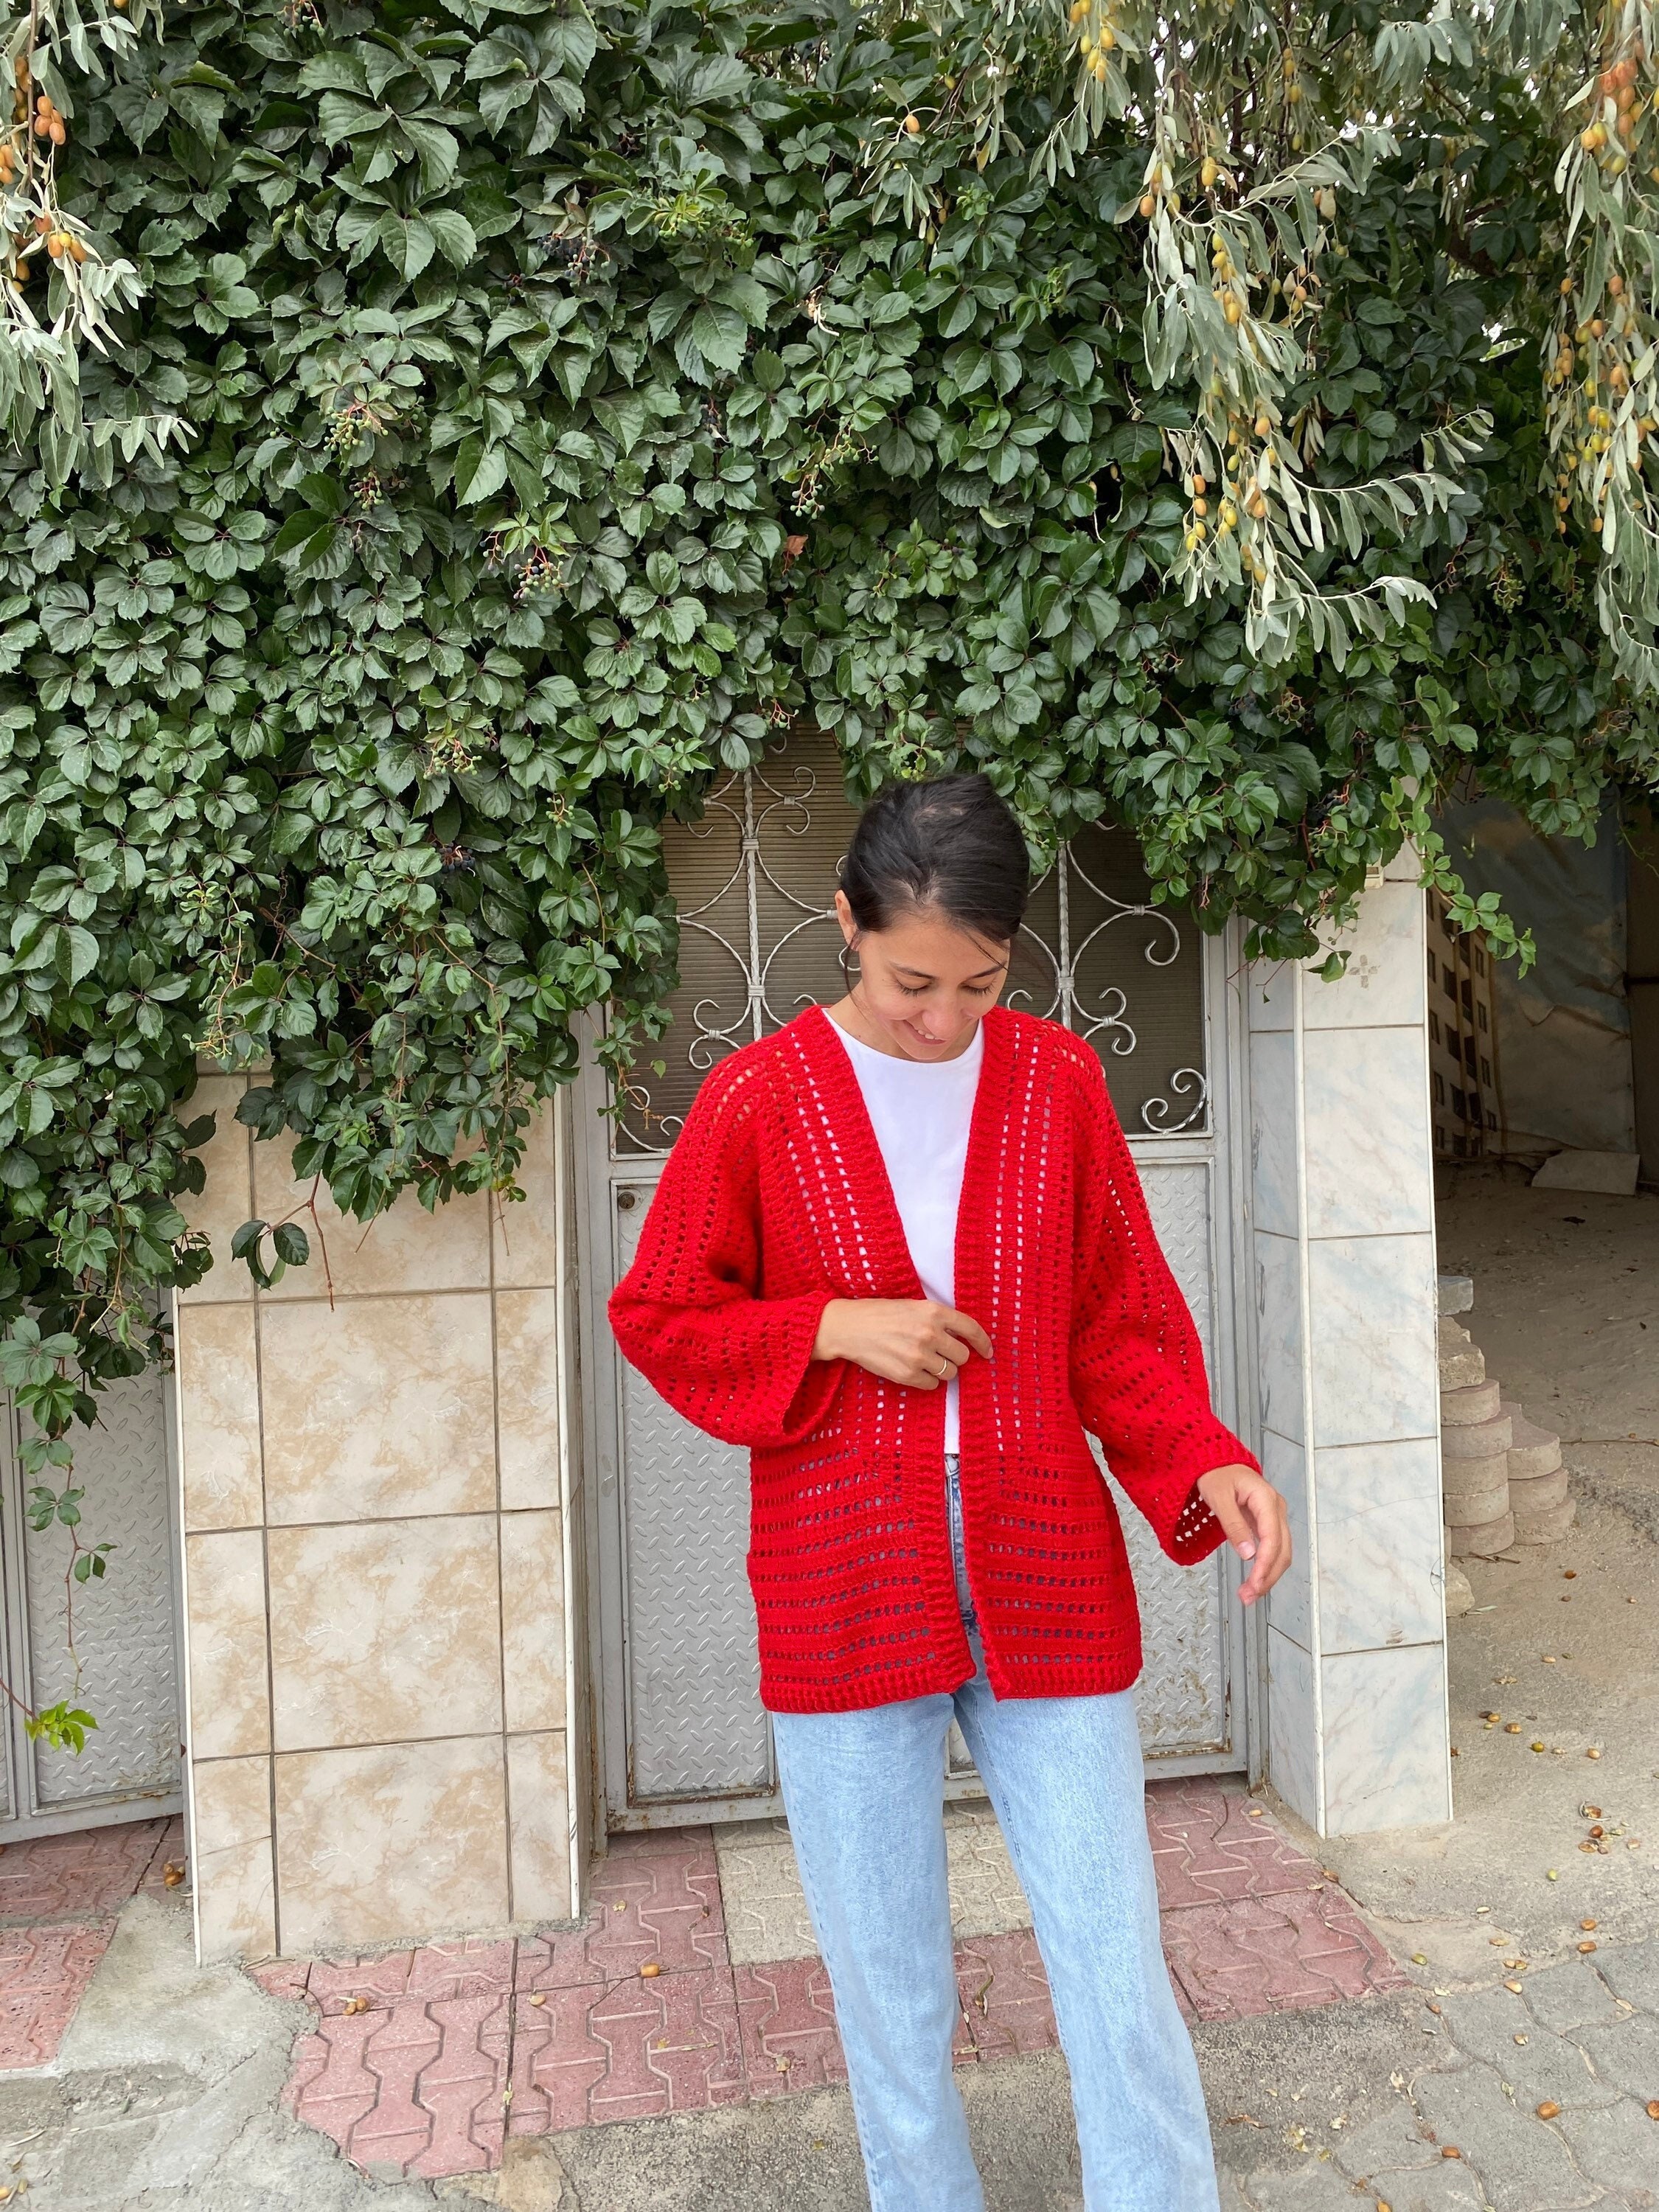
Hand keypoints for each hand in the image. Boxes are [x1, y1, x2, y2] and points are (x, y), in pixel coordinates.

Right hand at [812, 1298, 992, 1389]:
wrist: (849, 1327)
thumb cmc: (880, 1314)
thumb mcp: (913, 1306)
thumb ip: (937, 1319)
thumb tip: (962, 1338)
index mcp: (933, 1312)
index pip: (971, 1329)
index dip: (983, 1343)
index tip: (987, 1352)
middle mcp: (930, 1333)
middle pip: (962, 1356)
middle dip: (954, 1357)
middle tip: (939, 1354)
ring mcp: (919, 1356)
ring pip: (950, 1373)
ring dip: (941, 1370)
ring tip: (923, 1361)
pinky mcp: (908, 1375)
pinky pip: (932, 1385)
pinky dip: (926, 1380)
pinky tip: (912, 1369)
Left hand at [1195, 1464, 1290, 1606]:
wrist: (1215, 1460)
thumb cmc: (1215, 1473)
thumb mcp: (1218, 1497)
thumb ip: (1233, 1525)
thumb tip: (1248, 1554)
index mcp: (1266, 1499)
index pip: (1272, 1539)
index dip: (1265, 1565)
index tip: (1254, 1584)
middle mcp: (1276, 1508)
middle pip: (1282, 1550)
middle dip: (1267, 1577)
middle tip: (1249, 1597)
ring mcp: (1274, 1516)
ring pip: (1281, 1552)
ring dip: (1268, 1575)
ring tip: (1250, 1594)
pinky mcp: (1267, 1522)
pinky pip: (1273, 1548)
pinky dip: (1265, 1566)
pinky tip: (1255, 1579)